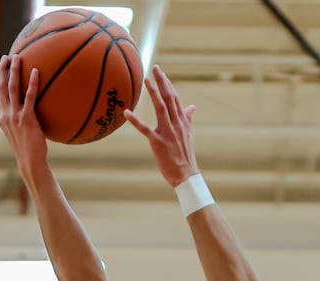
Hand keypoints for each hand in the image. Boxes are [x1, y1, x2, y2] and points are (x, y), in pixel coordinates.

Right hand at [0, 53, 48, 174]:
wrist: (30, 161)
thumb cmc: (28, 148)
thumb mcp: (20, 132)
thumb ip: (20, 119)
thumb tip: (30, 109)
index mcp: (2, 116)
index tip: (2, 64)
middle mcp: (5, 114)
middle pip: (1, 86)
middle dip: (3, 69)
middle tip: (8, 56)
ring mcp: (15, 116)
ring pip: (12, 88)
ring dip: (15, 71)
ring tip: (19, 58)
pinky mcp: (26, 118)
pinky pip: (29, 97)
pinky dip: (32, 83)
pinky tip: (37, 72)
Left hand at [124, 65, 198, 186]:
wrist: (186, 174)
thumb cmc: (185, 155)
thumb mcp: (188, 134)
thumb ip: (187, 118)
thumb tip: (192, 106)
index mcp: (182, 122)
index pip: (175, 99)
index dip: (168, 85)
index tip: (161, 73)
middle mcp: (176, 124)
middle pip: (169, 98)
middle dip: (162, 82)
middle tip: (155, 68)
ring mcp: (168, 132)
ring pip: (161, 108)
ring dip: (154, 93)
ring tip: (146, 80)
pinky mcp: (158, 142)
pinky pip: (145, 129)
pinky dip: (135, 120)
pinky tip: (126, 112)